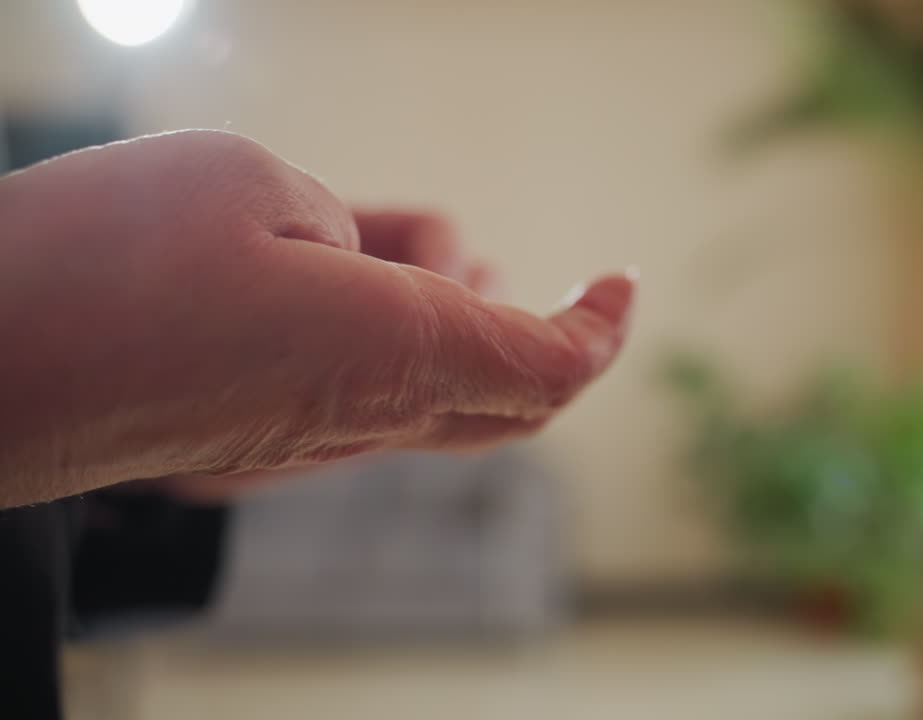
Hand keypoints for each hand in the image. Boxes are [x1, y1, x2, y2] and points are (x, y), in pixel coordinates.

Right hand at [0, 130, 633, 506]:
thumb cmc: (96, 265)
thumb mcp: (255, 185)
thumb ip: (353, 227)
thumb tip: (375, 262)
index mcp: (387, 358)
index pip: (546, 369)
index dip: (599, 330)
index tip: (621, 284)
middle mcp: (357, 423)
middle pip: (502, 402)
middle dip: (528, 329)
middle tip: (502, 264)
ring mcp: (299, 448)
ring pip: (427, 393)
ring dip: (437, 314)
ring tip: (387, 233)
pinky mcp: (248, 447)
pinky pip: (355, 401)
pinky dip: (375, 337)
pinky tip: (332, 271)